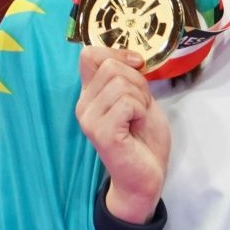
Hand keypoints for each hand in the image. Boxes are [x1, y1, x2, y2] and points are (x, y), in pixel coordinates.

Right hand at [75, 45, 171, 221]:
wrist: (146, 176)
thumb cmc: (143, 139)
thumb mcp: (139, 99)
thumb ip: (128, 78)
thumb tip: (130, 57)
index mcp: (89, 94)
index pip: (89, 54)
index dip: (117, 53)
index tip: (137, 65)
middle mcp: (83, 105)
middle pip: (111, 66)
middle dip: (137, 82)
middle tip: (141, 106)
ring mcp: (89, 119)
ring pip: (121, 83)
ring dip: (140, 99)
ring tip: (138, 119)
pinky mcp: (101, 132)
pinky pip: (126, 103)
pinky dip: (140, 111)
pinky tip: (136, 127)